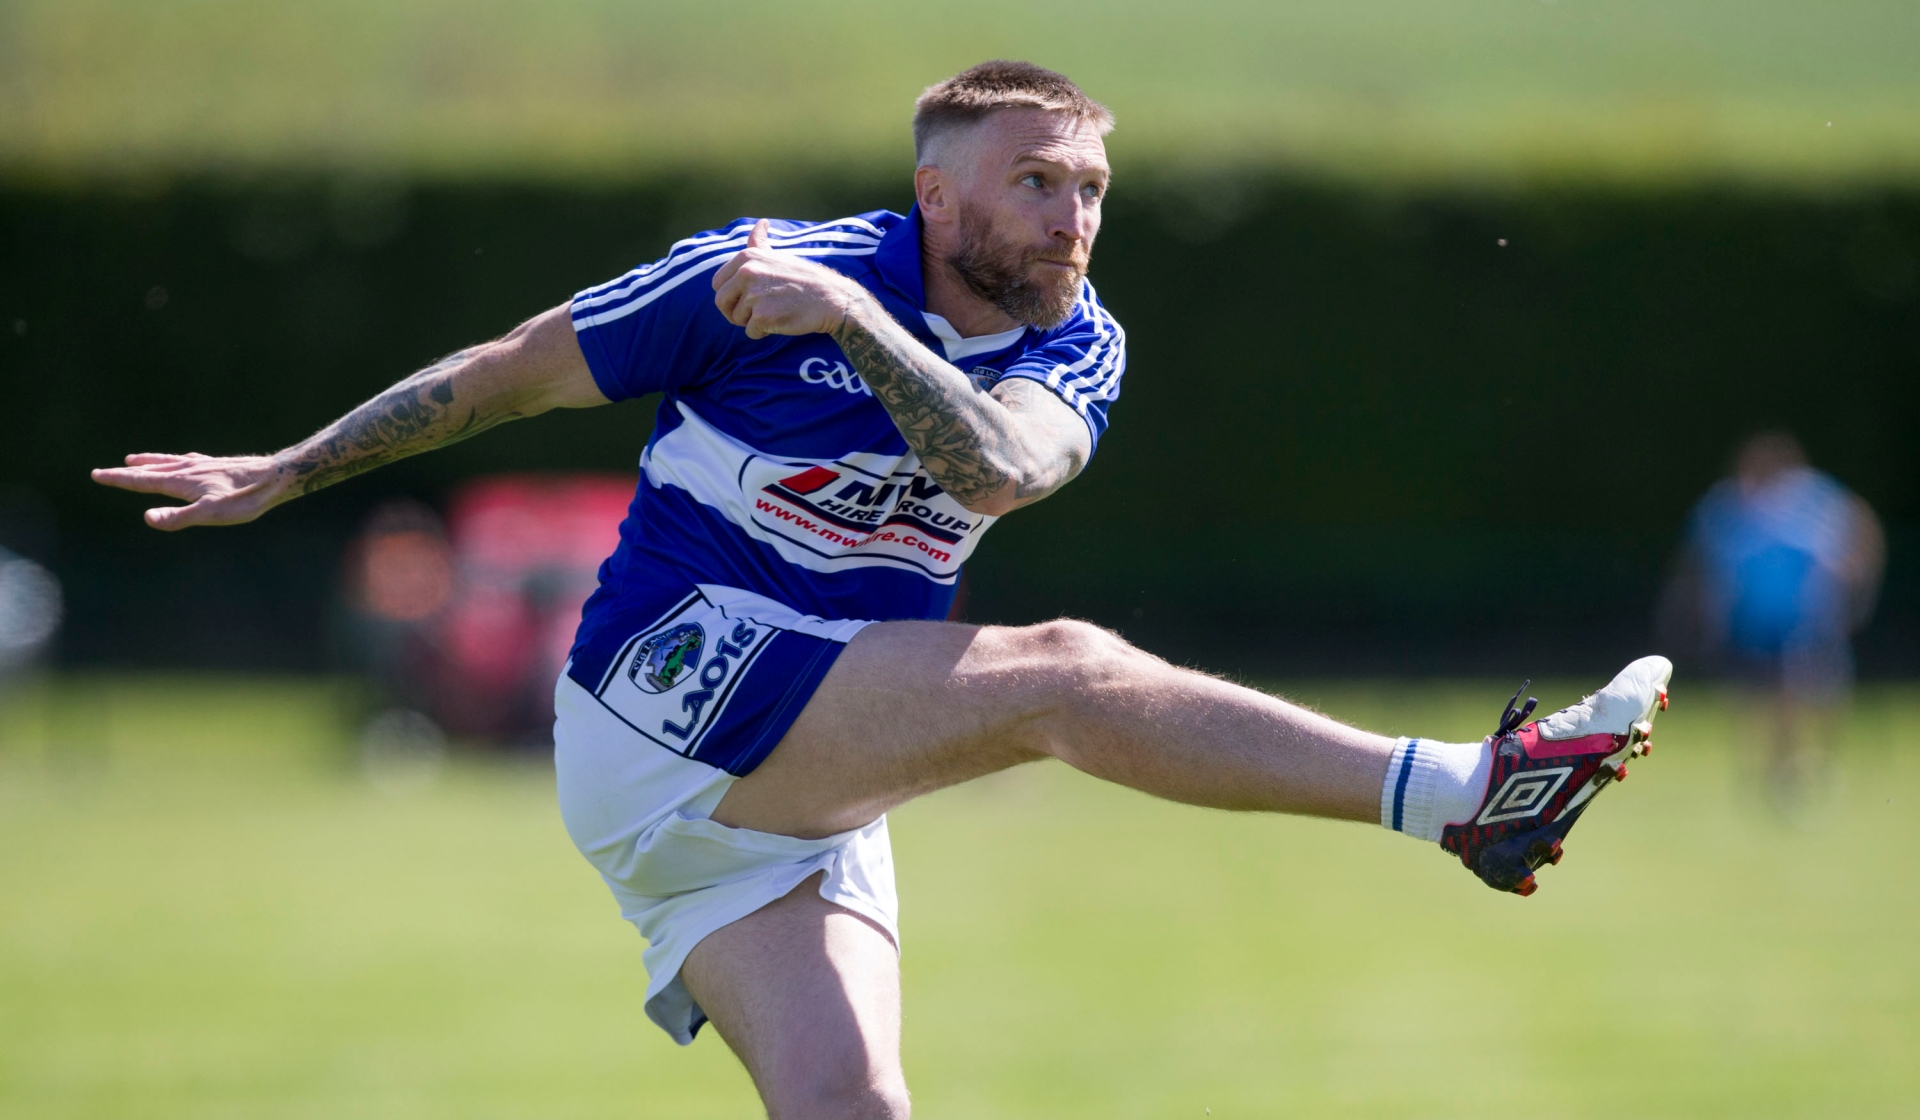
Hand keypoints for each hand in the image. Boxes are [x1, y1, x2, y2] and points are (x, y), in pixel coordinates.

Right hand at [91, 452, 289, 529]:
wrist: (275, 478)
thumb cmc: (243, 500)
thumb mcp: (210, 514)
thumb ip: (178, 517)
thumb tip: (146, 517)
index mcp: (181, 481)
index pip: (142, 481)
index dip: (118, 479)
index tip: (96, 474)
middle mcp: (188, 469)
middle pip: (150, 469)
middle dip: (127, 472)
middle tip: (106, 470)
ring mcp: (203, 464)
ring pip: (168, 461)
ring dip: (149, 461)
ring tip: (134, 459)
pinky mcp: (218, 464)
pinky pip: (188, 459)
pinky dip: (175, 459)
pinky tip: (183, 459)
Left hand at [711, 220, 869, 338]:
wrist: (832, 299)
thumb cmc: (804, 279)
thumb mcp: (779, 255)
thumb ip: (760, 242)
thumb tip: (760, 223)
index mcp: (746, 258)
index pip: (717, 283)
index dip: (732, 295)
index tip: (749, 297)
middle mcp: (746, 273)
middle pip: (721, 302)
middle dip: (735, 311)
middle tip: (758, 311)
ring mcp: (754, 294)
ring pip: (736, 319)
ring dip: (752, 322)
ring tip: (775, 311)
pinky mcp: (762, 316)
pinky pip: (751, 332)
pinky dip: (764, 332)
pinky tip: (782, 321)